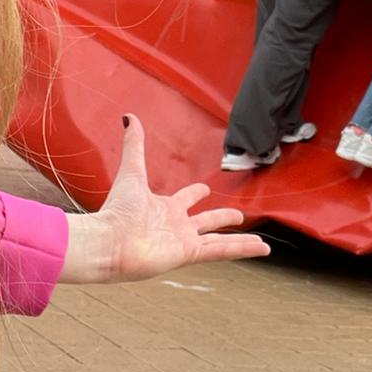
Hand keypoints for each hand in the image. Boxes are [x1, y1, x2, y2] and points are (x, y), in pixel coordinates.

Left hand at [59, 116, 266, 282]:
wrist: (109, 242)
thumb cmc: (116, 211)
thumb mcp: (132, 172)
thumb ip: (135, 146)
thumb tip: (129, 117)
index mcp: (164, 208)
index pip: (185, 199)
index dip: (194, 194)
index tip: (203, 190)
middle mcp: (176, 226)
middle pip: (207, 222)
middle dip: (222, 218)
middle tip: (238, 216)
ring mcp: (184, 242)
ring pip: (220, 241)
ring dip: (241, 241)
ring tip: (261, 243)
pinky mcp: (189, 254)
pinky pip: (221, 251)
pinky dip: (243, 249)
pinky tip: (262, 248)